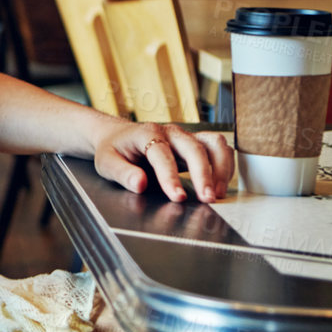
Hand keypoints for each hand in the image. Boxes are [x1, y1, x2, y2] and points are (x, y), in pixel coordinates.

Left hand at [95, 122, 234, 202]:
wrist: (117, 135)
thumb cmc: (113, 149)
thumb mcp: (107, 162)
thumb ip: (122, 173)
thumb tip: (139, 184)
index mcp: (146, 133)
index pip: (162, 154)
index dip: (171, 176)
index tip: (178, 197)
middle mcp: (170, 132)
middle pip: (194, 147)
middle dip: (203, 174)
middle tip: (207, 199)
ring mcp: (185, 136)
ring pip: (214, 143)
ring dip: (220, 168)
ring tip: (216, 193)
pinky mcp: (195, 144)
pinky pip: (218, 149)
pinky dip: (224, 166)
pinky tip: (219, 185)